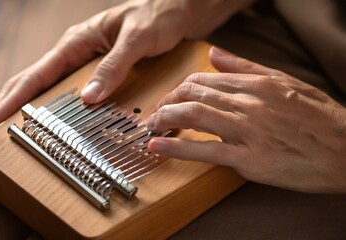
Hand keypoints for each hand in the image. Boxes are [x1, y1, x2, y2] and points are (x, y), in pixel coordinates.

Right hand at [0, 0, 253, 138]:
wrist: (178, 11)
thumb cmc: (158, 17)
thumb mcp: (138, 39)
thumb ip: (115, 66)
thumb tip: (88, 99)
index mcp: (77, 41)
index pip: (36, 75)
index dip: (11, 101)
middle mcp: (76, 52)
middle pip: (32, 82)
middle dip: (8, 107)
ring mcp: (85, 62)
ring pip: (47, 88)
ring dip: (27, 109)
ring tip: (11, 133)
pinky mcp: (97, 71)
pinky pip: (67, 91)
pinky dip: (53, 108)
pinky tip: (51, 124)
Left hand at [147, 46, 345, 192]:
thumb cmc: (318, 118)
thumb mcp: (285, 82)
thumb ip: (246, 67)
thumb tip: (215, 53)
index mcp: (255, 83)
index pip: (202, 79)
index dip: (177, 90)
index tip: (168, 99)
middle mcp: (248, 102)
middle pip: (192, 94)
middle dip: (165, 103)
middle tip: (153, 116)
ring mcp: (248, 130)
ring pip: (193, 116)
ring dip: (164, 120)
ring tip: (149, 128)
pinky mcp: (250, 158)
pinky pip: (205, 150)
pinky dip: (177, 148)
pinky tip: (158, 147)